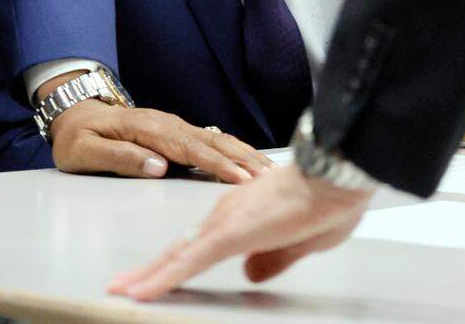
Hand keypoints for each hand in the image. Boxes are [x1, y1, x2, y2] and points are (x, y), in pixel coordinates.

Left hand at [50, 100, 272, 182]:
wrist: (77, 113)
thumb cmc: (78, 137)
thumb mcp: (85, 152)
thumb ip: (119, 158)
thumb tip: (158, 166)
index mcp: (148, 130)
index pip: (190, 149)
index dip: (217, 164)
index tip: (240, 178)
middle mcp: (168, 124)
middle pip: (213, 142)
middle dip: (243, 159)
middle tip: (269, 177)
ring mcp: (175, 126)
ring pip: (217, 139)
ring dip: (244, 153)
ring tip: (269, 169)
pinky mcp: (178, 132)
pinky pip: (212, 140)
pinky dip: (234, 150)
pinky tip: (250, 159)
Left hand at [107, 164, 372, 299]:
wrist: (340, 172)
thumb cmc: (333, 198)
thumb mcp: (305, 240)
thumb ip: (275, 256)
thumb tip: (252, 272)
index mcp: (248, 212)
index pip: (206, 241)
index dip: (183, 257)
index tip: (163, 270)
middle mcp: (229, 211)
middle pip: (184, 246)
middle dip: (155, 267)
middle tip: (125, 284)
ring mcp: (226, 222)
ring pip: (180, 254)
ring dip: (151, 274)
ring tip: (124, 289)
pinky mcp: (229, 233)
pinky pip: (187, 263)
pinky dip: (161, 279)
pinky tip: (139, 292)